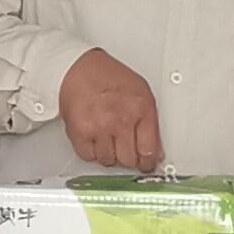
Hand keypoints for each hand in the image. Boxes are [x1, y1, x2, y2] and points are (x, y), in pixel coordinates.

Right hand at [56, 48, 163, 171]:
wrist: (78, 68)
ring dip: (108, 153)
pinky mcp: (79, 132)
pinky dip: (90, 151)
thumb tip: (156, 152)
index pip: (149, 150)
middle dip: (128, 157)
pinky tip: (94, 137)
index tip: (146, 164)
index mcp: (141, 109)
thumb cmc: (108, 77)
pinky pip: (88, 156)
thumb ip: (151, 123)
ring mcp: (99, 127)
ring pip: (108, 160)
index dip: (148, 162)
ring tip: (107, 137)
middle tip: (125, 150)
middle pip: (129, 160)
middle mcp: (121, 119)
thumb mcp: (141, 92)